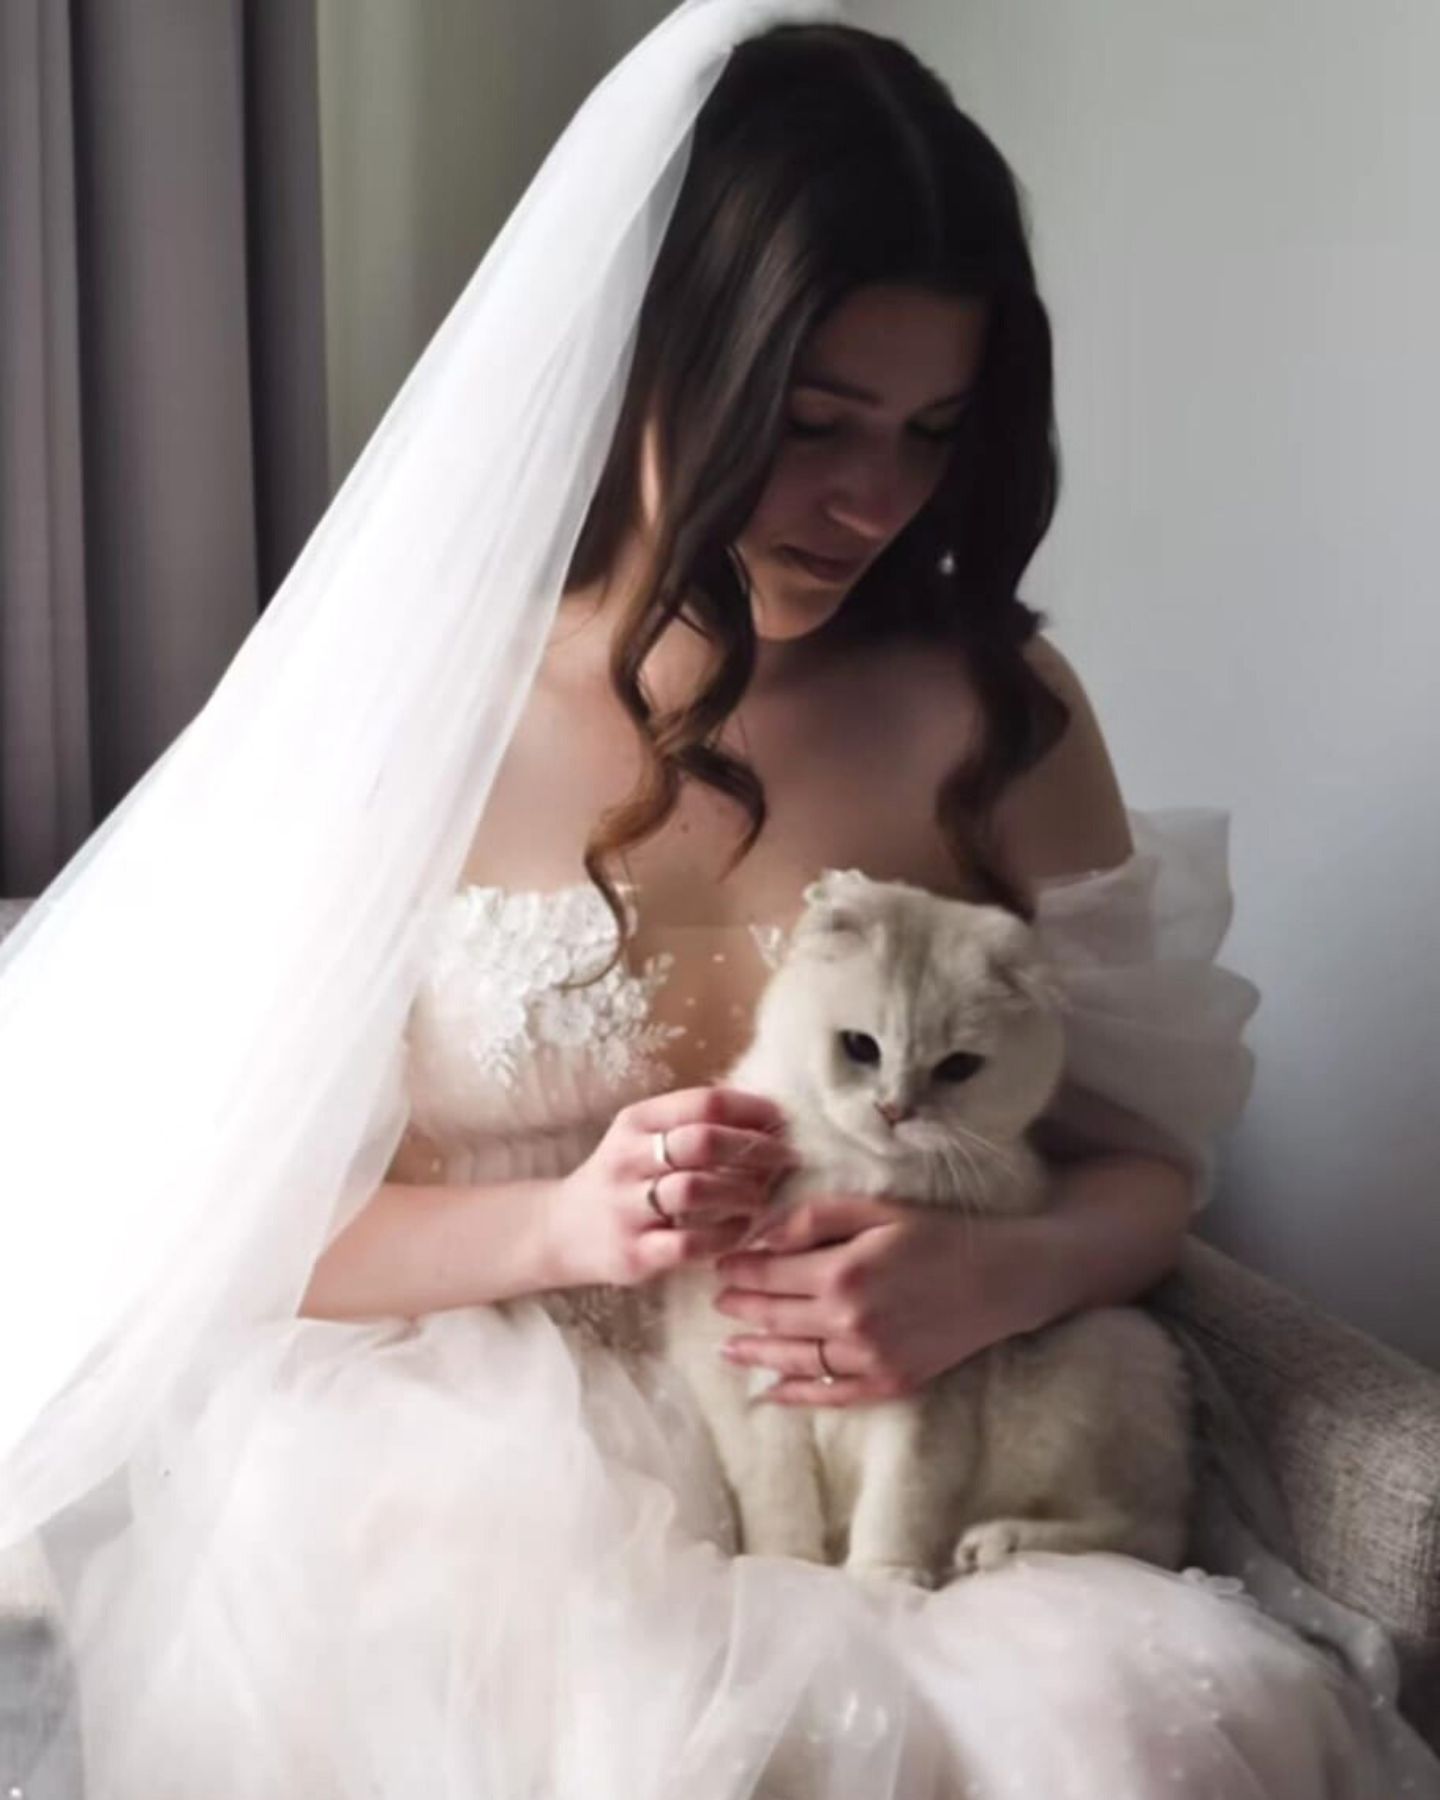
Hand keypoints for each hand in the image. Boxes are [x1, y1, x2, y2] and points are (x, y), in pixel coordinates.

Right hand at [546, 1087, 794, 1289]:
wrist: (561, 1231)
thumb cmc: (623, 1179)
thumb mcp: (643, 1138)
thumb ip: (692, 1125)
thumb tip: (769, 1116)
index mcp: (635, 1122)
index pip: (703, 1103)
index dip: (752, 1109)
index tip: (782, 1121)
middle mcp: (627, 1159)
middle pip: (703, 1141)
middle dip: (755, 1148)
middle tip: (786, 1159)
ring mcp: (627, 1207)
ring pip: (696, 1190)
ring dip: (742, 1191)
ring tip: (762, 1196)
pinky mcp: (633, 1253)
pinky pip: (689, 1244)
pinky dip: (725, 1236)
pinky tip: (741, 1231)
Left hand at [711, 1193, 1047, 1406]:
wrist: (1002, 1279)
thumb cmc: (938, 1235)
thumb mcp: (876, 1210)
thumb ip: (813, 1218)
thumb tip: (758, 1234)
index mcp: (843, 1272)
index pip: (769, 1273)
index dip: (739, 1269)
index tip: (721, 1265)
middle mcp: (849, 1321)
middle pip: (775, 1317)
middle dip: (740, 1307)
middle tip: (719, 1301)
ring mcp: (868, 1359)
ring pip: (793, 1360)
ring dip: (754, 1354)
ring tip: (728, 1348)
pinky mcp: (889, 1383)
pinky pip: (830, 1394)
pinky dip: (796, 1395)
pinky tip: (770, 1393)